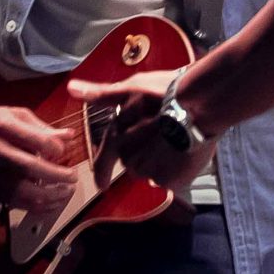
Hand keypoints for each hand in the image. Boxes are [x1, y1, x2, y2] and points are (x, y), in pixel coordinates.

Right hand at [0, 98, 83, 210]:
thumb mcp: (15, 115)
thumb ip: (42, 128)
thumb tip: (68, 137)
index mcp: (1, 126)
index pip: (32, 139)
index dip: (53, 148)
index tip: (62, 151)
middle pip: (28, 168)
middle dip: (56, 176)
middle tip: (72, 177)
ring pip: (22, 191)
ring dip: (49, 196)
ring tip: (65, 192)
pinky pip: (15, 202)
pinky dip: (36, 206)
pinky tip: (51, 203)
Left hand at [71, 74, 217, 191]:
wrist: (201, 104)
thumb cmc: (166, 92)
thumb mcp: (131, 88)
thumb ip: (101, 94)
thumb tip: (71, 89)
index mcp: (118, 136)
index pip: (104, 160)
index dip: (102, 173)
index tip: (101, 184)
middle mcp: (130, 158)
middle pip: (133, 163)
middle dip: (143, 152)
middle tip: (161, 134)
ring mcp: (150, 171)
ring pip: (152, 171)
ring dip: (159, 161)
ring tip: (174, 140)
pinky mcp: (171, 180)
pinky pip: (170, 179)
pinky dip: (176, 169)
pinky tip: (183, 152)